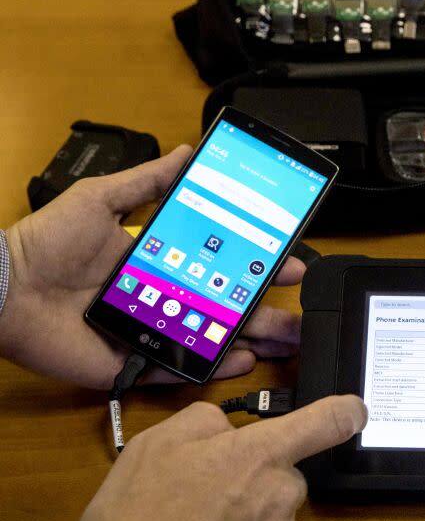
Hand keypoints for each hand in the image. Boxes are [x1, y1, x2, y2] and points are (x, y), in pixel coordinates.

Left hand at [0, 145, 306, 388]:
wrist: (2, 289)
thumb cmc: (47, 242)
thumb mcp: (101, 199)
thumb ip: (147, 181)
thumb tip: (186, 152)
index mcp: (161, 261)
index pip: (221, 264)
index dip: (255, 265)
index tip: (287, 261)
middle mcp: (165, 297)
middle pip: (225, 306)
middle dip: (265, 309)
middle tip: (298, 312)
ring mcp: (153, 331)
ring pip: (212, 339)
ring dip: (251, 340)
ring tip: (286, 340)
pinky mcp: (133, 362)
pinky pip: (180, 369)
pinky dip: (212, 369)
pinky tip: (242, 360)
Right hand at [82, 395, 366, 520]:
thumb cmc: (140, 508)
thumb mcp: (162, 439)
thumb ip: (209, 419)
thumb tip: (227, 428)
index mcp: (261, 453)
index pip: (328, 422)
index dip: (347, 411)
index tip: (356, 410)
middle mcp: (279, 493)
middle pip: (288, 470)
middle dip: (257, 470)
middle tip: (209, 481)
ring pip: (271, 503)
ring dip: (244, 503)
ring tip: (197, 511)